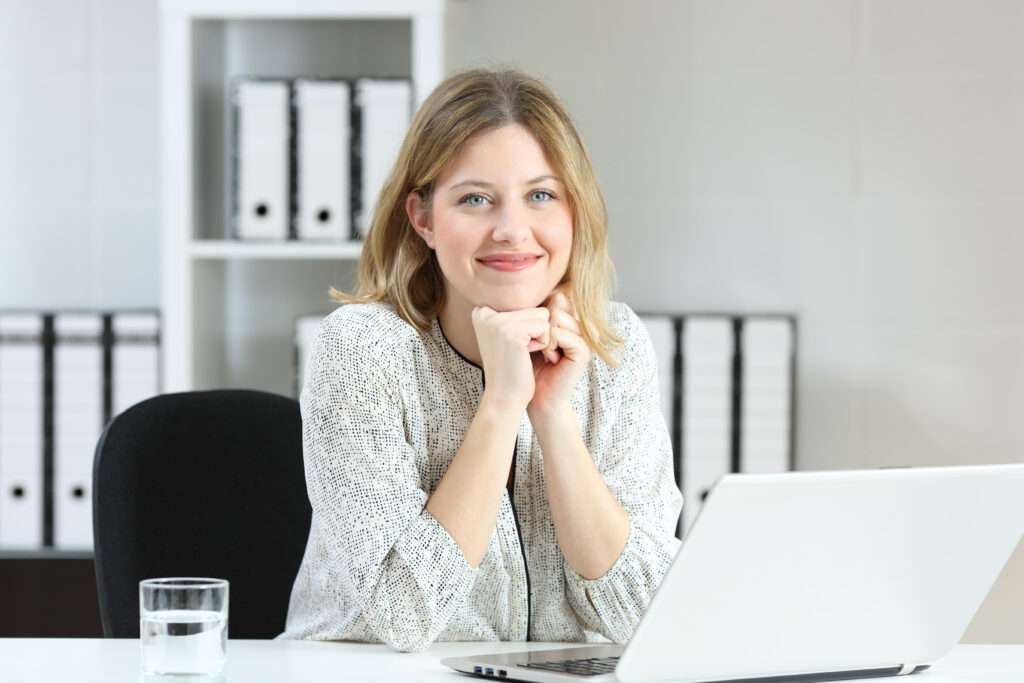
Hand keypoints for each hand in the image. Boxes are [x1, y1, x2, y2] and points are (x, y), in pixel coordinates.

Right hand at [472, 305, 550, 412]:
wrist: (504, 398)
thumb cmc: (513, 368)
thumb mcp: (515, 335)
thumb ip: (528, 312)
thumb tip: (562, 294)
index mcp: (481, 311)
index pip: (525, 304)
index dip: (530, 328)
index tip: (515, 348)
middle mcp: (484, 312)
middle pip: (535, 308)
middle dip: (536, 332)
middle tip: (520, 353)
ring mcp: (496, 321)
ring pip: (542, 316)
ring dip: (541, 338)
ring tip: (523, 354)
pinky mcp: (511, 332)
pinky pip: (545, 327)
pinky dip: (543, 344)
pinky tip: (526, 357)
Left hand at [528, 285, 591, 417]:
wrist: (535, 397)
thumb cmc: (527, 367)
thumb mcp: (525, 334)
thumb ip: (531, 313)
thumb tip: (537, 290)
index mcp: (567, 320)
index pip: (556, 297)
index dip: (538, 313)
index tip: (530, 334)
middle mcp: (578, 326)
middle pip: (556, 304)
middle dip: (538, 323)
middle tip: (536, 345)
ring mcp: (583, 337)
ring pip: (558, 317)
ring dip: (542, 335)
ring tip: (542, 351)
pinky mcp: (583, 351)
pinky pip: (561, 334)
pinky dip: (549, 345)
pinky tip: (549, 359)